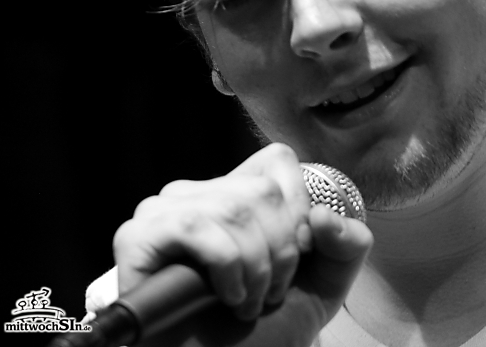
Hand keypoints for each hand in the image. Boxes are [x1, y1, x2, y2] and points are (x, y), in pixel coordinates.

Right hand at [111, 143, 372, 345]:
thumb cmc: (267, 325)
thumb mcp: (326, 281)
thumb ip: (348, 243)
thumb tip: (325, 215)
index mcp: (235, 192)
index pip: (277, 161)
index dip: (300, 207)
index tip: (301, 254)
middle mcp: (197, 193)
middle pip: (262, 190)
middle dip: (283, 250)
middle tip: (273, 293)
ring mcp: (163, 212)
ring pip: (234, 209)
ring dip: (256, 266)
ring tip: (251, 302)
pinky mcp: (137, 238)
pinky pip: (194, 227)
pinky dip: (226, 265)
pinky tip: (228, 296)